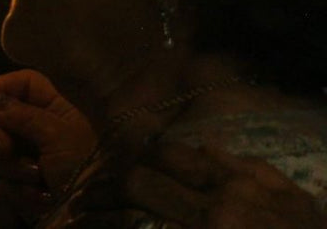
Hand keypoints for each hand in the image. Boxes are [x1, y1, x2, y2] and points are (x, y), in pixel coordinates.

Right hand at [0, 70, 96, 221]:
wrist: (91, 215)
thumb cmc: (81, 168)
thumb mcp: (56, 135)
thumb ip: (23, 114)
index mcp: (54, 111)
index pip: (23, 84)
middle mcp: (38, 131)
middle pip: (0, 119)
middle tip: (6, 149)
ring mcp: (29, 159)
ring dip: (13, 168)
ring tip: (36, 181)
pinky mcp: (22, 187)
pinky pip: (3, 182)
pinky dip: (19, 192)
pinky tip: (39, 198)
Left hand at [74, 142, 326, 227]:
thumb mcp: (288, 198)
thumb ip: (245, 169)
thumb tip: (203, 148)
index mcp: (233, 189)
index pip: (169, 156)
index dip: (138, 156)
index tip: (118, 162)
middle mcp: (211, 214)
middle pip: (138, 184)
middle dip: (108, 185)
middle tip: (87, 192)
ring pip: (130, 221)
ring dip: (101, 216)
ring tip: (80, 215)